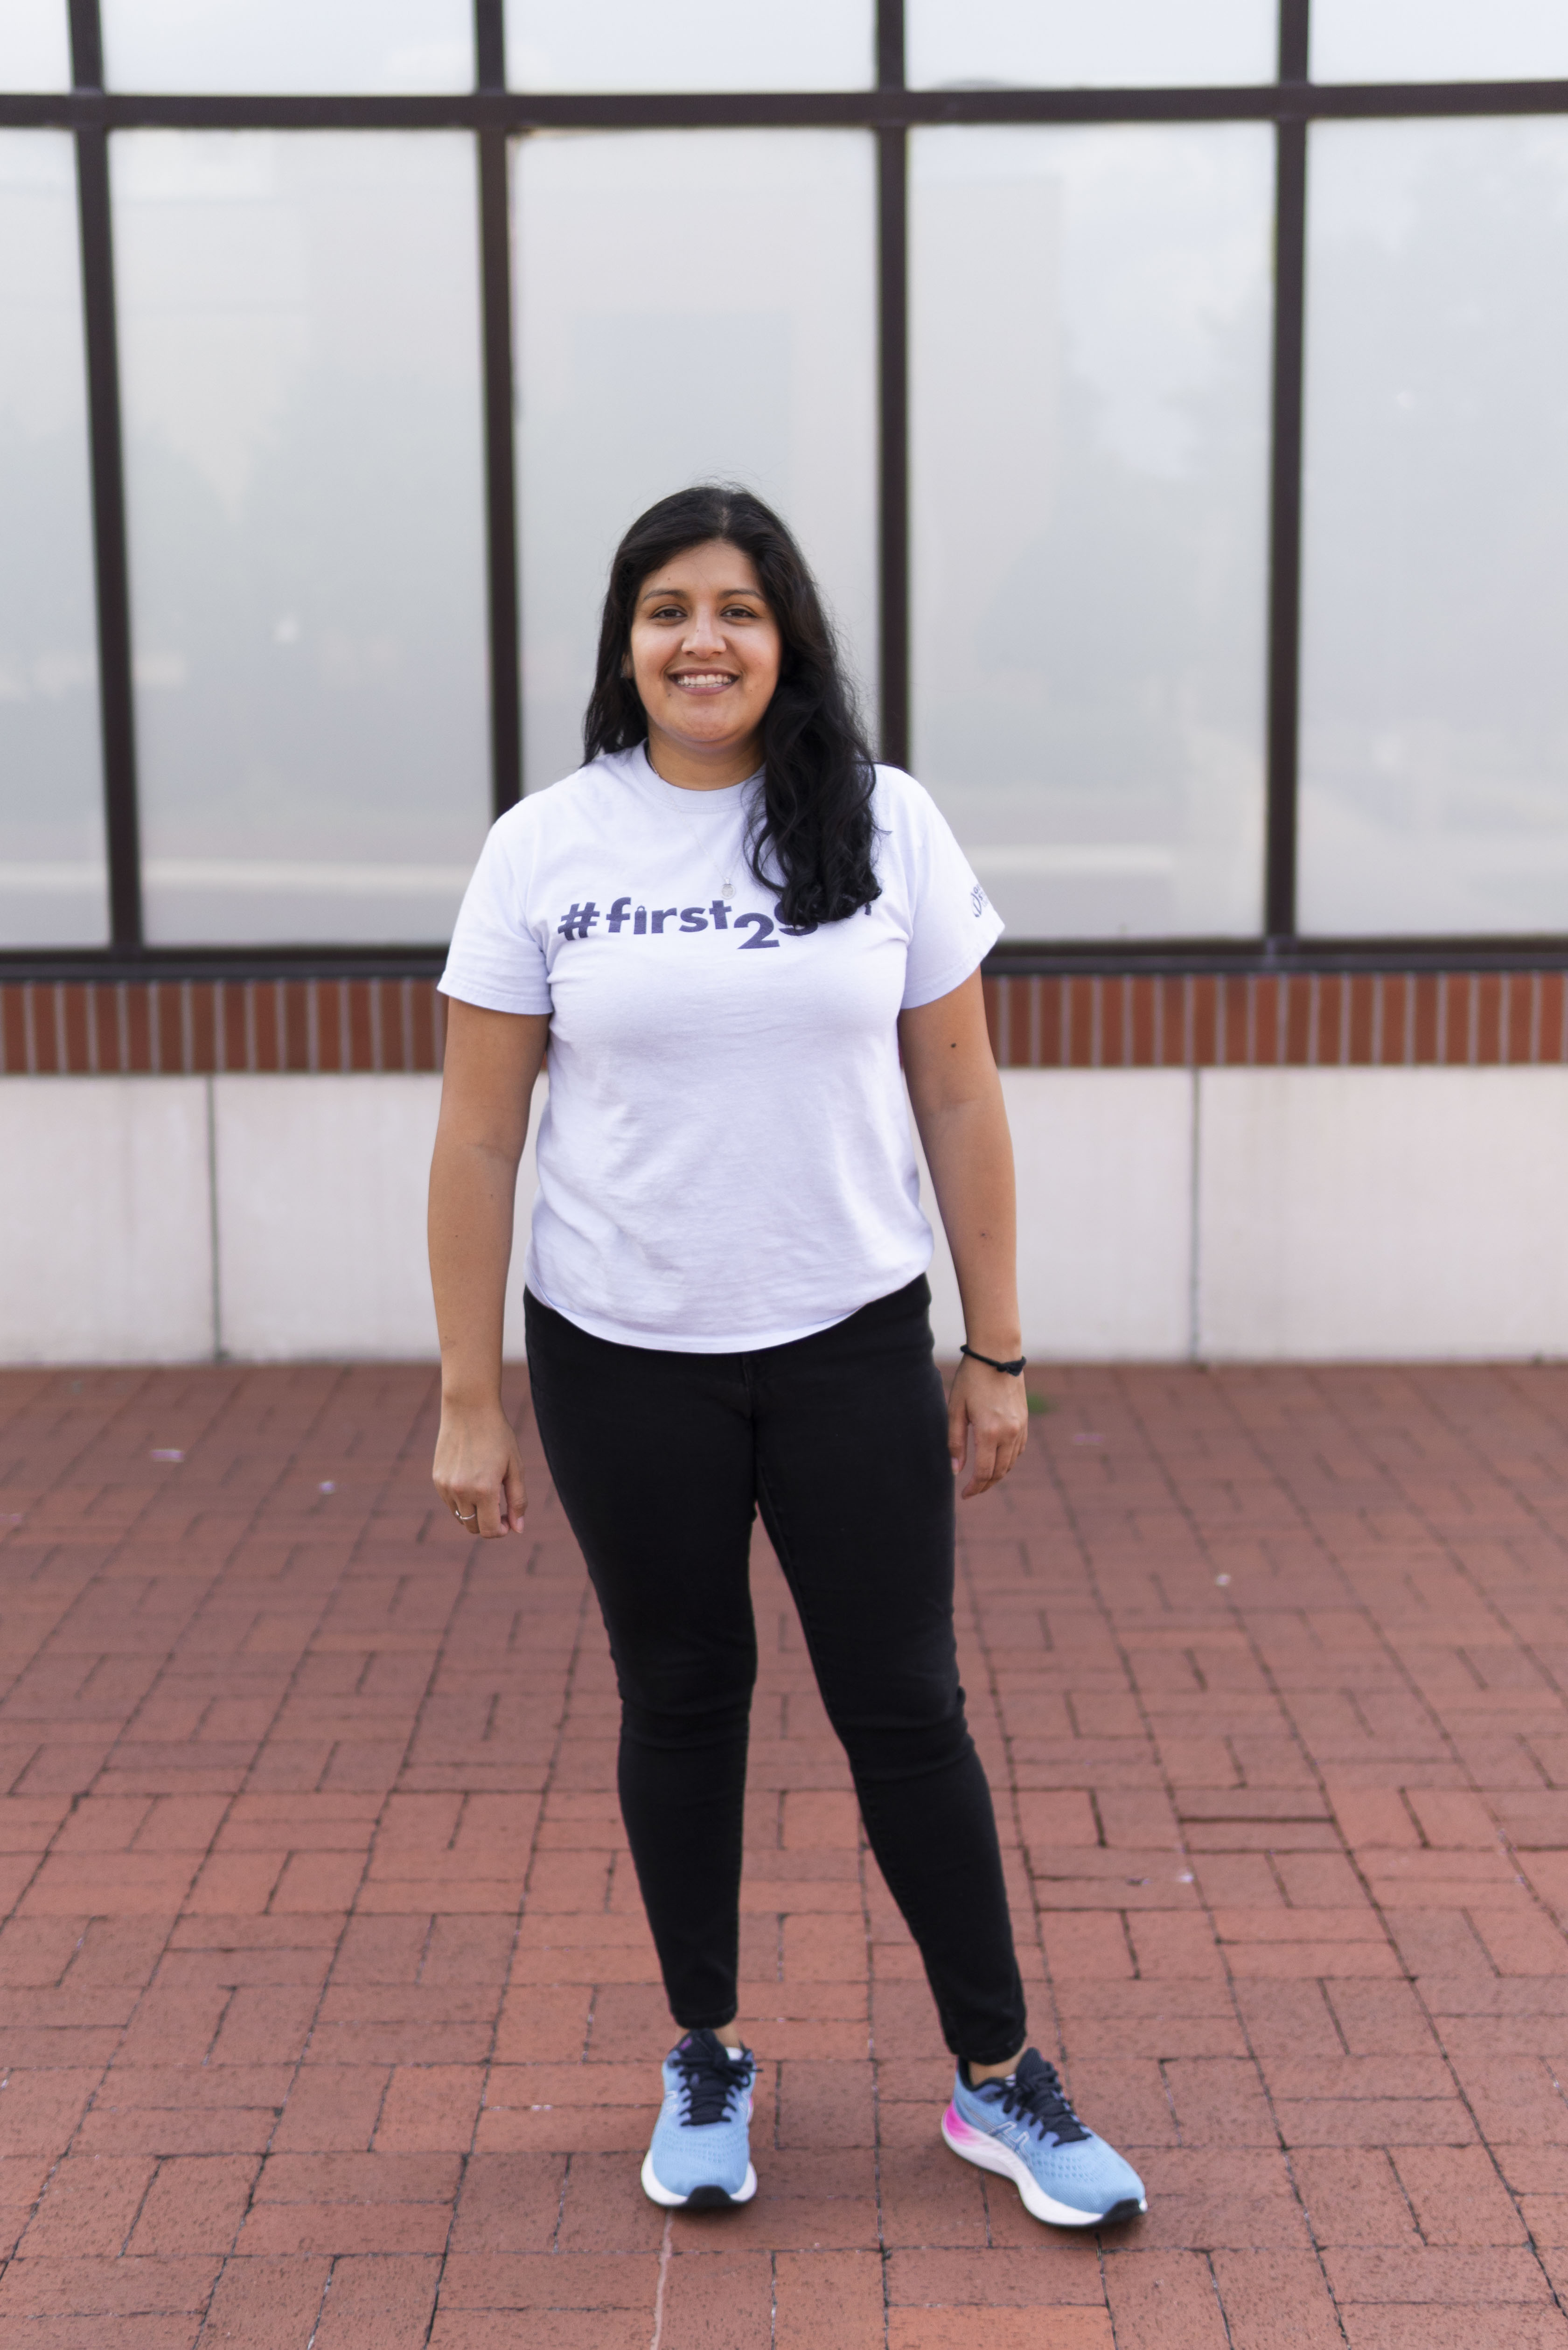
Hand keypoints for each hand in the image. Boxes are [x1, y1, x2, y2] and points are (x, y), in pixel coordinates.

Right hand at [433, 1399, 526, 1536]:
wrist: (468, 1409)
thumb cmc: (498, 1436)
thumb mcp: (515, 1467)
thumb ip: (518, 1500)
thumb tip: (518, 1529)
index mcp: (485, 1490)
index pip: (489, 1530)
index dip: (501, 1531)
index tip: (508, 1522)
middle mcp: (462, 1491)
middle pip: (473, 1528)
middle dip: (488, 1524)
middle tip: (500, 1508)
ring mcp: (446, 1486)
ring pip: (461, 1517)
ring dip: (474, 1512)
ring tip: (486, 1488)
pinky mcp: (437, 1479)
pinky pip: (450, 1502)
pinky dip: (462, 1500)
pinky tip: (472, 1478)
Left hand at [948, 1356, 1027, 1499]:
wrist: (997, 1355)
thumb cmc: (971, 1379)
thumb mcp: (955, 1409)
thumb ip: (955, 1442)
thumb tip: (956, 1470)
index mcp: (989, 1432)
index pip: (983, 1472)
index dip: (974, 1488)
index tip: (964, 1495)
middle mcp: (1008, 1433)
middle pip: (999, 1472)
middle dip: (985, 1485)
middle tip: (971, 1491)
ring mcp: (1019, 1427)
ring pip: (1010, 1463)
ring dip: (997, 1475)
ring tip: (982, 1479)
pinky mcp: (1024, 1421)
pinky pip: (1018, 1450)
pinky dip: (1008, 1461)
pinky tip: (996, 1461)